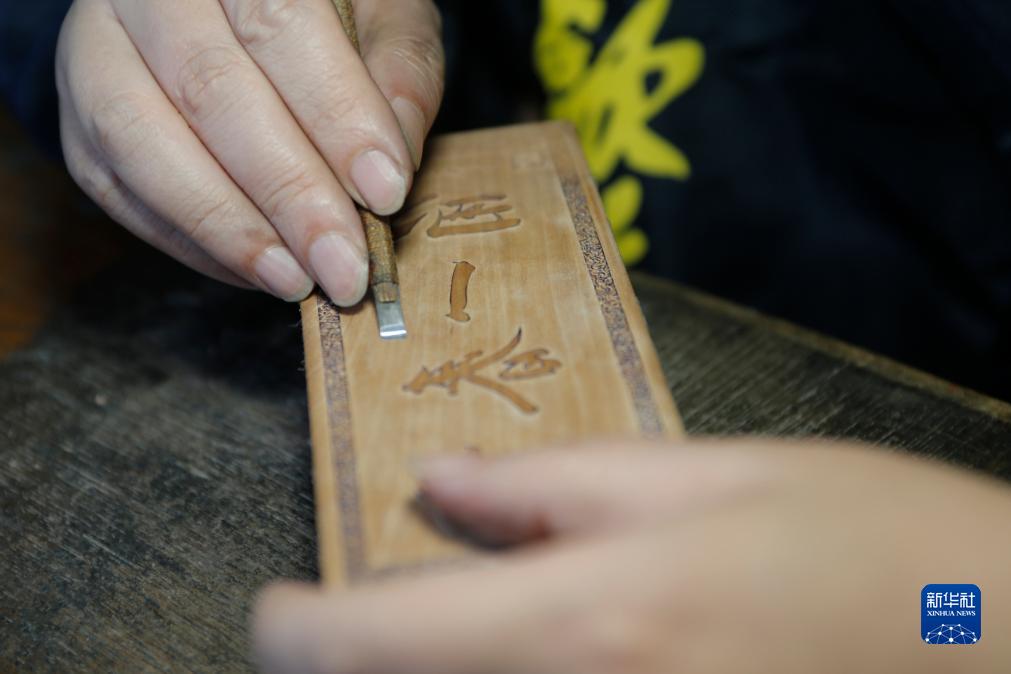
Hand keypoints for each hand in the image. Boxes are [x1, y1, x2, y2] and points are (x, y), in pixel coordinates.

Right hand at [56, 0, 442, 304]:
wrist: (236, 12)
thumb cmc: (326, 15)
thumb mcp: (385, 16)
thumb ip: (399, 72)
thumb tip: (393, 164)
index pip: (279, 24)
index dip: (334, 114)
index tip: (384, 192)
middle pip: (210, 90)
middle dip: (286, 191)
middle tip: (343, 262)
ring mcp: (95, 50)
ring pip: (141, 140)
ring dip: (227, 225)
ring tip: (295, 278)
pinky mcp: (79, 117)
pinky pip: (117, 186)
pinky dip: (189, 240)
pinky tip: (253, 268)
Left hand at [254, 440, 1010, 672]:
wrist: (1000, 638)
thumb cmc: (873, 543)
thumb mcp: (713, 475)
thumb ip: (559, 485)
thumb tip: (445, 487)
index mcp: (594, 619)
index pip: (376, 642)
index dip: (300, 629)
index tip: (278, 610)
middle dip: (360, 663)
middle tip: (365, 618)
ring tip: (461, 623)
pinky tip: (542, 650)